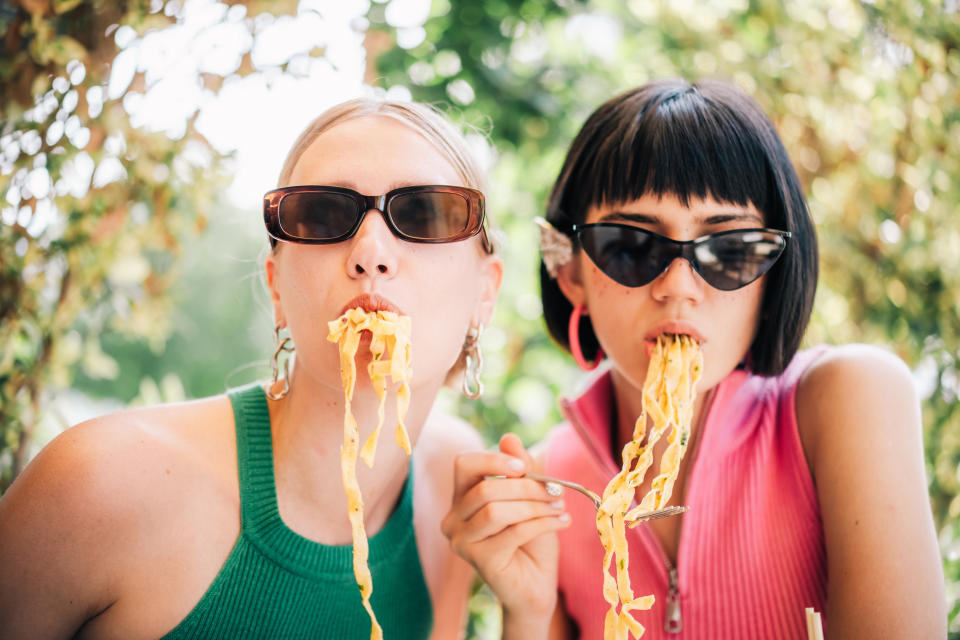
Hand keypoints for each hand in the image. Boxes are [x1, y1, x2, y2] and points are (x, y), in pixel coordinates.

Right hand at [441, 434, 569, 631]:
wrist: (537, 586)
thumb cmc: (531, 539)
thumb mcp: (529, 497)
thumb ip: (519, 470)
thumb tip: (509, 438)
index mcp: (461, 498)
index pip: (464, 465)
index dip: (493, 461)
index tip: (523, 467)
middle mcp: (453, 520)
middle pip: (484, 489)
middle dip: (526, 487)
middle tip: (556, 492)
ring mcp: (462, 542)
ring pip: (496, 511)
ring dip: (534, 506)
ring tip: (560, 508)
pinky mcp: (479, 561)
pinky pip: (512, 533)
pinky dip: (542, 523)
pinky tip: (562, 522)